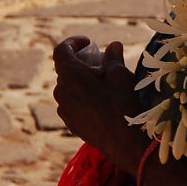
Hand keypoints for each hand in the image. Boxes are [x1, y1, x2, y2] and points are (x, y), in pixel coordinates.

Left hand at [52, 36, 145, 172]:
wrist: (125, 143)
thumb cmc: (123, 105)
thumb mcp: (121, 75)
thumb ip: (113, 57)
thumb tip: (113, 45)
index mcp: (70, 76)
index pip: (61, 50)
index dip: (73, 42)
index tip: (89, 42)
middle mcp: (61, 92)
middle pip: (65, 69)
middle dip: (82, 62)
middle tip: (101, 64)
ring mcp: (64, 110)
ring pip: (69, 87)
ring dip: (82, 81)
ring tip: (103, 84)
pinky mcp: (71, 123)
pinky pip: (73, 103)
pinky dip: (83, 97)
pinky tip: (102, 102)